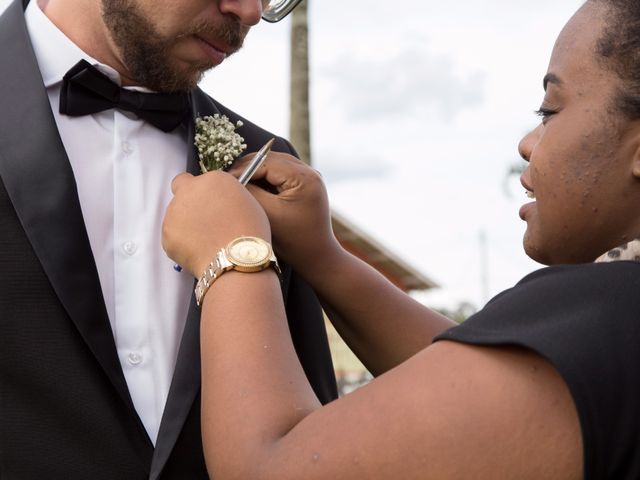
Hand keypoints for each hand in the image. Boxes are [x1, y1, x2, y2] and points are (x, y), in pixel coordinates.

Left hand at [162, 171, 270, 276]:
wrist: (236, 260)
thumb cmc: (247, 235)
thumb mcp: (248, 204)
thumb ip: (228, 196)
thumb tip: (222, 202)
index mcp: (212, 180)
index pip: (198, 179)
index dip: (203, 193)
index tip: (209, 204)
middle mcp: (190, 191)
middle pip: (182, 193)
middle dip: (190, 206)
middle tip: (205, 223)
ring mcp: (174, 212)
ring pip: (175, 216)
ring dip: (185, 225)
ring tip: (206, 241)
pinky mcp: (167, 234)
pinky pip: (172, 237)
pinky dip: (181, 244)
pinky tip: (199, 251)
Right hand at [229, 152, 341, 275]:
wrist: (317, 257)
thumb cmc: (293, 241)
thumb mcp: (268, 215)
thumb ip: (250, 193)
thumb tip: (231, 179)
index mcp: (304, 177)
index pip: (266, 162)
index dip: (242, 169)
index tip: (223, 180)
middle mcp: (310, 172)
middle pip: (271, 159)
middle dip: (247, 167)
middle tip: (227, 180)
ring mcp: (309, 177)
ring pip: (274, 165)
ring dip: (255, 172)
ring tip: (237, 184)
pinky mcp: (305, 185)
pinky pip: (280, 174)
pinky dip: (265, 179)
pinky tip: (252, 190)